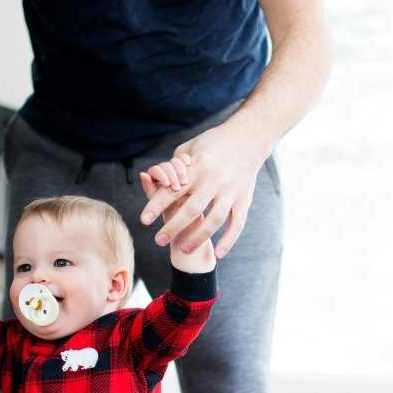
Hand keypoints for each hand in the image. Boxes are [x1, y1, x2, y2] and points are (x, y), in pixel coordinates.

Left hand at [139, 120, 271, 259]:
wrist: (248, 138)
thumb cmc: (214, 142)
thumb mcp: (191, 147)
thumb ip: (174, 165)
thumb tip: (158, 181)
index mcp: (198, 166)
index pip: (172, 190)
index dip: (156, 205)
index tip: (144, 220)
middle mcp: (214, 180)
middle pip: (191, 209)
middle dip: (173, 227)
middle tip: (158, 241)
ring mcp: (231, 191)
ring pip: (214, 220)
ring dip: (198, 237)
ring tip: (184, 249)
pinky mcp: (244, 199)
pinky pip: (237, 224)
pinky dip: (228, 240)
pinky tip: (218, 254)